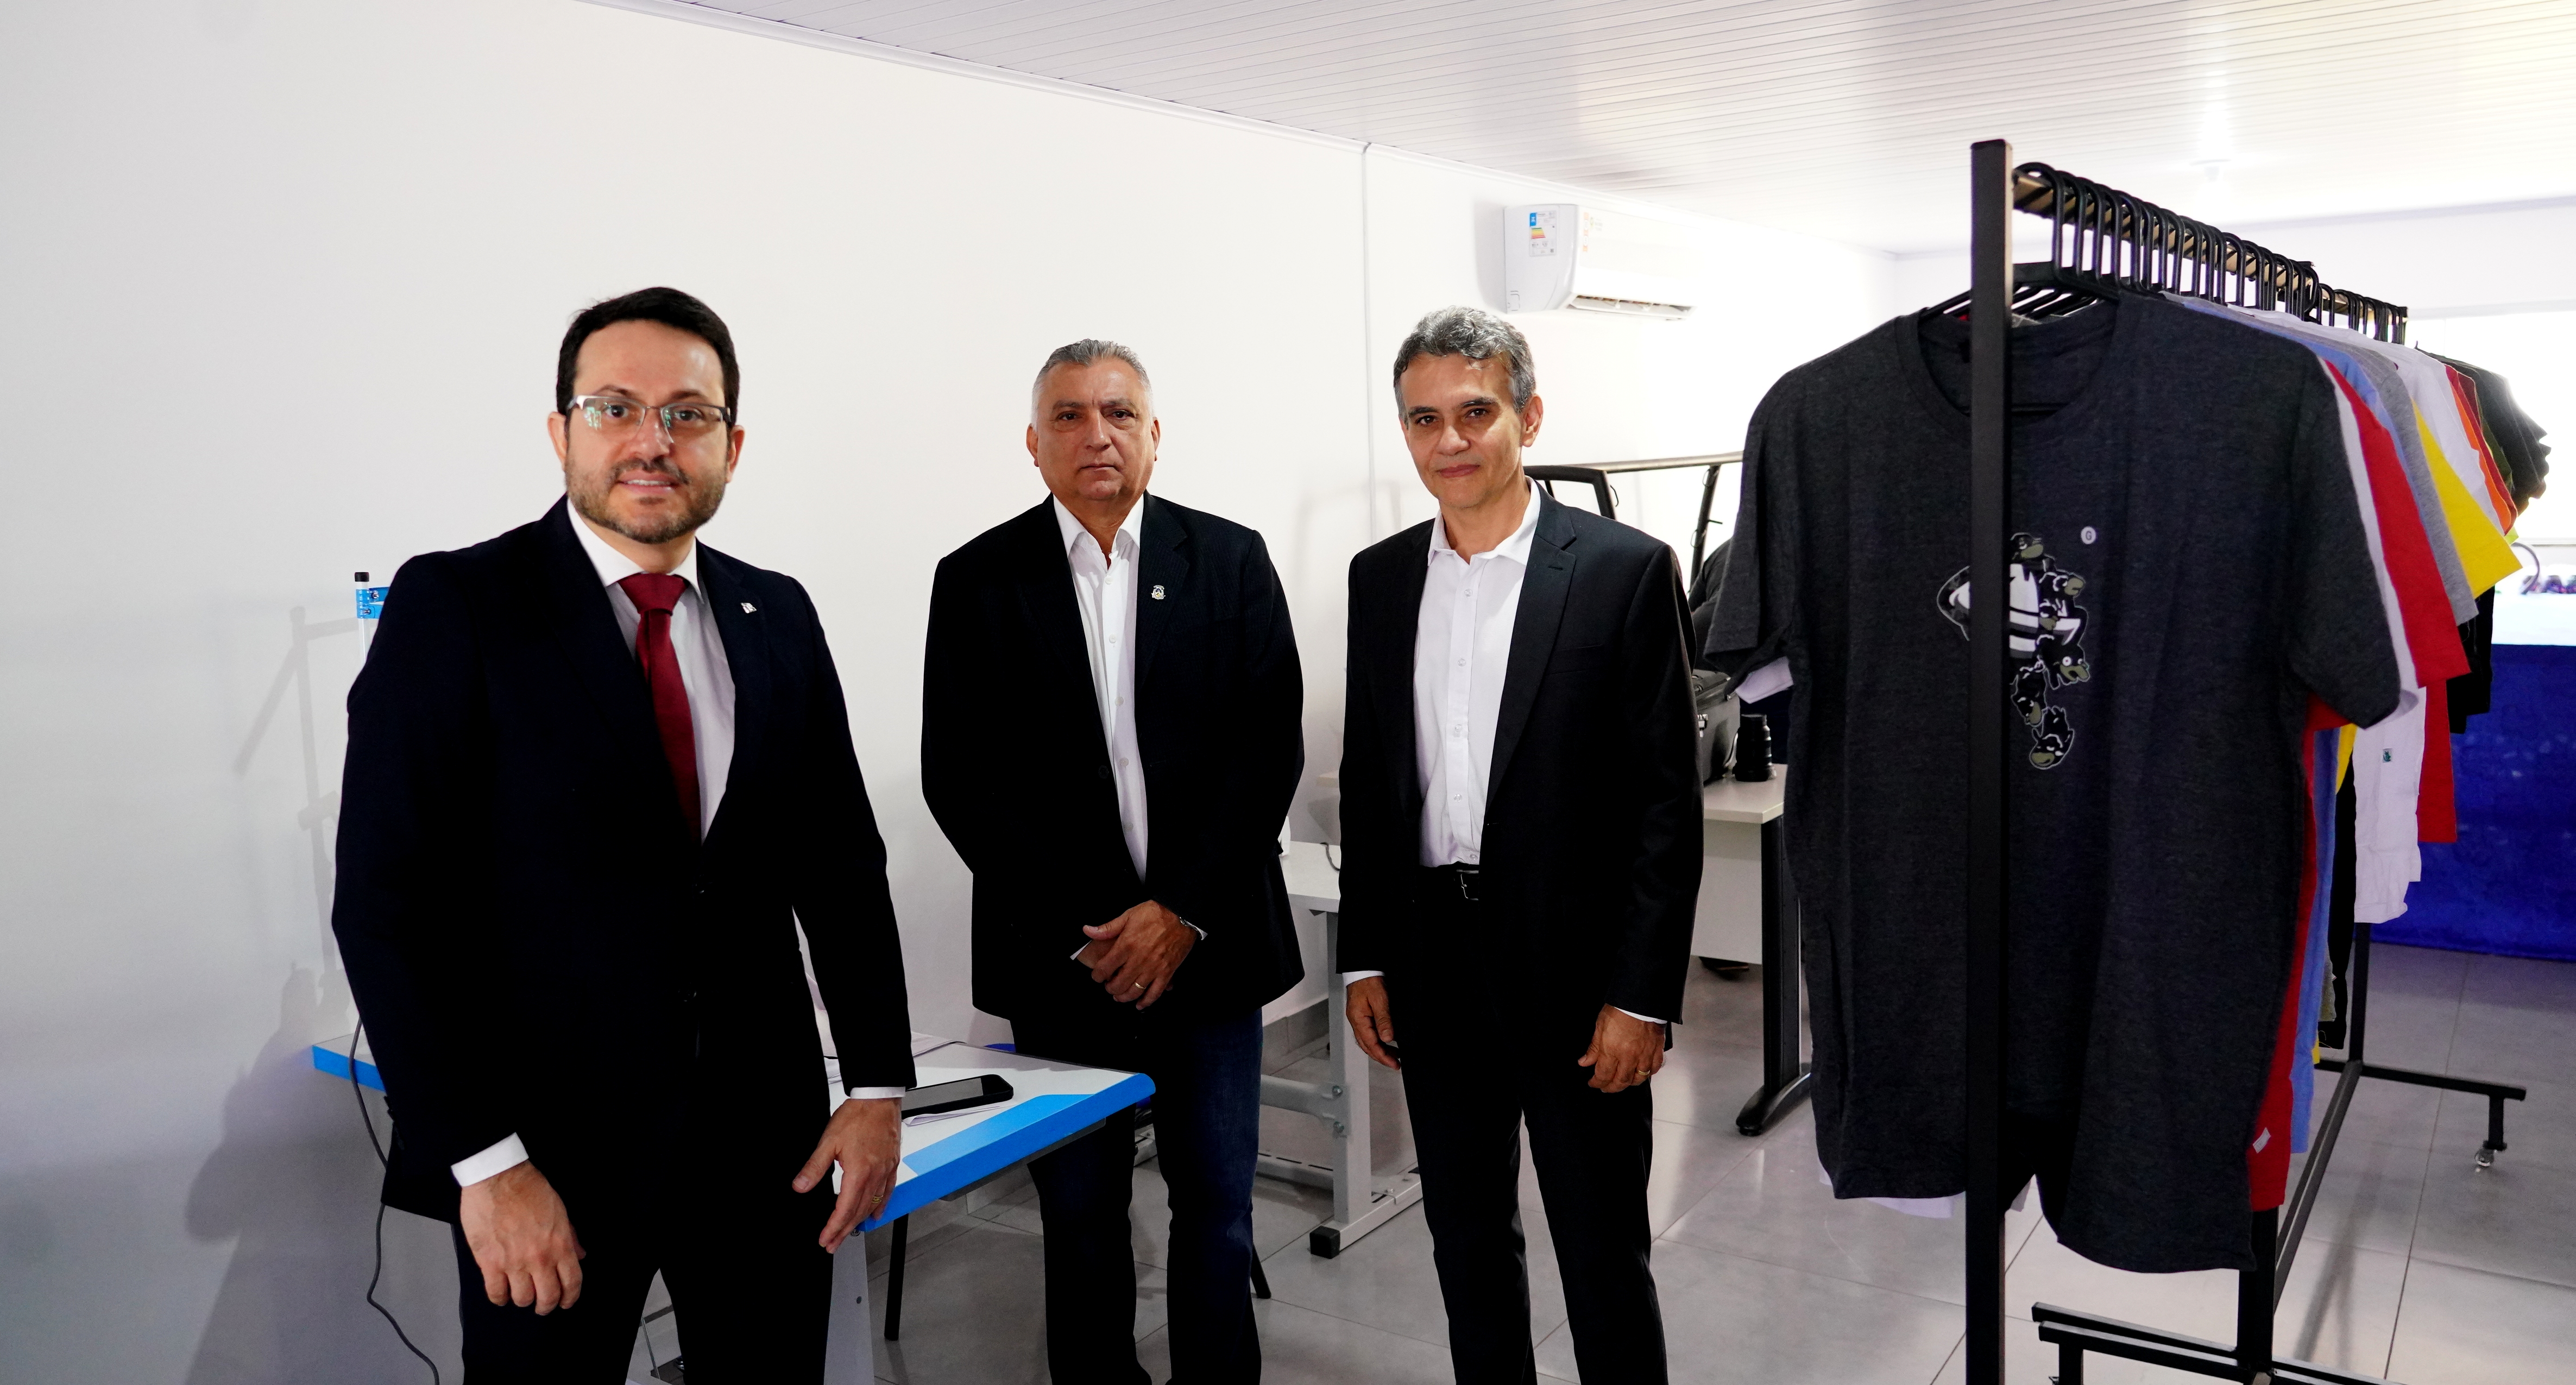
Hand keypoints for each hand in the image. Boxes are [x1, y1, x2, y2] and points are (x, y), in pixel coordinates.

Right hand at [458, 1161, 585, 1312]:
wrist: (498, 1178)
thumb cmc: (529, 1189)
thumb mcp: (560, 1210)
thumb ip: (570, 1236)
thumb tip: (580, 1254)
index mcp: (560, 1245)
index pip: (572, 1282)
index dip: (570, 1298)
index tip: (566, 1302)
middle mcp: (540, 1258)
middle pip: (548, 1297)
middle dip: (546, 1305)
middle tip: (542, 1305)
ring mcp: (514, 1262)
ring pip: (522, 1298)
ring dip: (522, 1300)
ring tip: (520, 1294)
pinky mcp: (489, 1263)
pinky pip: (496, 1293)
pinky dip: (499, 1298)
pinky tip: (501, 1294)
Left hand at [795, 1096, 902, 1252]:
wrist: (879, 1099)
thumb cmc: (857, 1116)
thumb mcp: (828, 1141)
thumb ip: (814, 1167)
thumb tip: (800, 1186)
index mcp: (859, 1172)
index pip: (844, 1209)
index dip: (833, 1227)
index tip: (825, 1239)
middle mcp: (875, 1175)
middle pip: (859, 1211)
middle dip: (844, 1230)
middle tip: (833, 1244)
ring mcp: (886, 1171)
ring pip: (874, 1204)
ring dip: (860, 1221)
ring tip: (848, 1233)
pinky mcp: (892, 1164)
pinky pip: (888, 1192)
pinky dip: (881, 1206)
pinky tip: (876, 1214)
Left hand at [1082, 900, 1195, 1007]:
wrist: (1182, 914)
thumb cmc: (1155, 913)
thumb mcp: (1128, 915)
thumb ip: (1108, 928)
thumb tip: (1087, 930)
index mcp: (1126, 945)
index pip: (1105, 968)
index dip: (1097, 975)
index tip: (1097, 975)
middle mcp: (1138, 960)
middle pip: (1118, 984)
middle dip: (1109, 988)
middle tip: (1108, 985)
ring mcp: (1153, 968)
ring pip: (1134, 991)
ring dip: (1123, 997)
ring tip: (1119, 995)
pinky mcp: (1167, 973)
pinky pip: (1155, 993)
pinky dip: (1146, 1002)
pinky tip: (1139, 1004)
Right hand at [1345, 975, 1399, 1069]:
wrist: (1363, 968)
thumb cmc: (1368, 980)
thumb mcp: (1379, 1000)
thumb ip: (1383, 1020)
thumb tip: (1388, 1038)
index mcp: (1358, 1019)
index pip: (1371, 1044)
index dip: (1383, 1056)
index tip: (1394, 1064)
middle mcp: (1356, 1021)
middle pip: (1367, 1046)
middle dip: (1381, 1057)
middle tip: (1395, 1064)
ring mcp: (1358, 1018)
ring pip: (1368, 1041)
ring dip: (1380, 1050)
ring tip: (1394, 1055)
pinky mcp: (1362, 1014)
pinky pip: (1369, 1032)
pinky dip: (1378, 1040)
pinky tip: (1386, 1040)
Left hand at [1576, 1006, 1664, 1092]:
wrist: (1640, 1000)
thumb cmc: (1620, 1009)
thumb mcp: (1599, 1027)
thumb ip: (1593, 1048)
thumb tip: (1584, 1061)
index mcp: (1612, 1051)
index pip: (1603, 1075)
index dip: (1597, 1082)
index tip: (1593, 1083)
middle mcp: (1629, 1056)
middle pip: (1620, 1081)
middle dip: (1611, 1087)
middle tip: (1606, 1087)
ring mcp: (1644, 1054)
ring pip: (1639, 1078)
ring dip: (1629, 1083)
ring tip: (1622, 1082)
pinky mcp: (1656, 1049)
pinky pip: (1654, 1068)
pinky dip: (1648, 1073)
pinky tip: (1643, 1072)